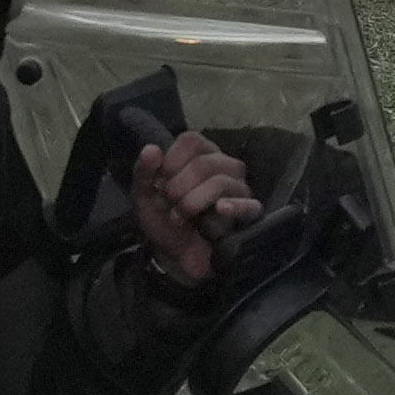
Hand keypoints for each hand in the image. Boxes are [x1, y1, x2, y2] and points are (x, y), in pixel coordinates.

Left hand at [119, 126, 261, 282]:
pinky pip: (250, 205)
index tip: (160, 181)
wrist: (173, 254)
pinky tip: (221, 209)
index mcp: (200, 154)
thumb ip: (143, 171)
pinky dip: (235, 206)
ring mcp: (238, 188)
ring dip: (192, 202)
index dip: (172, 161)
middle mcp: (223, 165)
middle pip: (204, 163)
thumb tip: (152, 149)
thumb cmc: (162, 218)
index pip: (192, 140)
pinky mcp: (247, 213)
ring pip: (220, 182)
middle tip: (168, 204)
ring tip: (179, 217)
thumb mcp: (144, 195)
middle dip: (178, 187)